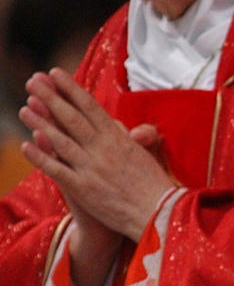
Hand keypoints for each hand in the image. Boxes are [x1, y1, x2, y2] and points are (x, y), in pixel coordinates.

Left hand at [19, 68, 173, 240]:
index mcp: (119, 137)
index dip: (71, 89)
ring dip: (41, 123)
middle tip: (33, 80)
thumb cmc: (153, 183)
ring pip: (61, 140)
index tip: (56, 74)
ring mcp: (91, 168)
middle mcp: (103, 148)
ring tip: (24, 108)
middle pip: (72, 117)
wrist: (157, 212)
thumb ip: (128, 136)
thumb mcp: (144, 152)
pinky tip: (27, 144)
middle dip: (51, 97)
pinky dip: (41, 157)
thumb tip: (117, 125)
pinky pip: (57, 170)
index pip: (90, 106)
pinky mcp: (83, 189)